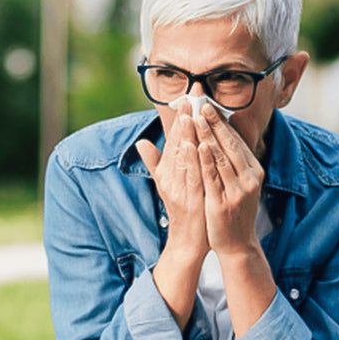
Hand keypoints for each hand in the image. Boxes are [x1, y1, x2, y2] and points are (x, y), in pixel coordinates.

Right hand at [136, 100, 208, 264]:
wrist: (188, 241)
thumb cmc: (182, 210)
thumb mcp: (166, 185)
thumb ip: (155, 163)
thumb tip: (141, 143)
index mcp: (167, 173)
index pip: (173, 142)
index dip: (178, 120)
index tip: (185, 99)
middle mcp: (171, 179)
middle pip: (177, 145)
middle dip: (183, 120)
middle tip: (189, 97)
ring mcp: (180, 189)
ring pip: (183, 158)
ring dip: (186, 136)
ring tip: (190, 115)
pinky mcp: (190, 200)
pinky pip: (192, 177)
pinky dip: (194, 161)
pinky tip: (198, 146)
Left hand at [195, 103, 263, 255]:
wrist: (237, 244)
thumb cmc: (234, 210)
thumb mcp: (239, 183)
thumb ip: (232, 161)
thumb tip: (221, 135)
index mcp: (253, 170)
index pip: (235, 140)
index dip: (220, 121)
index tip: (207, 103)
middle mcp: (249, 178)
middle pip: (229, 144)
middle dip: (214, 122)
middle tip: (201, 102)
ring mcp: (238, 191)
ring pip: (221, 158)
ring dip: (208, 136)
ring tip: (197, 118)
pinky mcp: (223, 203)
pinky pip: (213, 178)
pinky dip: (206, 161)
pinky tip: (198, 146)